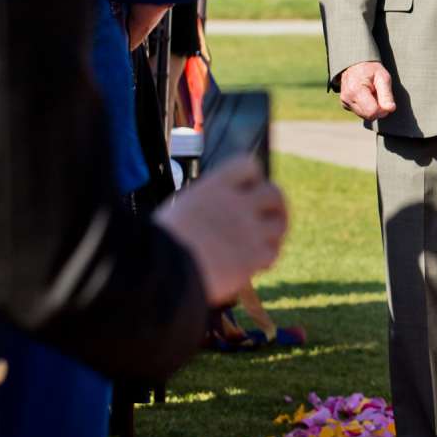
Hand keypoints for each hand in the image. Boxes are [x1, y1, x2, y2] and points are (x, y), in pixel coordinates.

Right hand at [157, 156, 288, 305]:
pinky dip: (264, 260)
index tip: (247, 191)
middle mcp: (237, 202)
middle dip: (275, 206)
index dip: (253, 179)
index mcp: (215, 185)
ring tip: (260, 245)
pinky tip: (252, 266)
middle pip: (274, 193)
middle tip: (269, 219)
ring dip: (273, 235)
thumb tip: (214, 216)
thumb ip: (206, 205)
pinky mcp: (253, 256)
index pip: (248, 166)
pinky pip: (271, 254)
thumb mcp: (180, 209)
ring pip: (279, 225)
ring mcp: (249, 228)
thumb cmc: (158, 242)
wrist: (161, 270)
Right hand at [338, 60, 395, 119]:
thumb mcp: (383, 77)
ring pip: (365, 116)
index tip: (386, 100)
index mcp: (356, 90)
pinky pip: (360, 113)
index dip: (383, 110)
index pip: (372, 112)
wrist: (355, 64)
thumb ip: (386, 94)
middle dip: (378, 110)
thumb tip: (390, 109)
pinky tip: (367, 96)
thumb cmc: (371, 69)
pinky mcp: (345, 105)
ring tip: (373, 93)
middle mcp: (347, 98)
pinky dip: (366, 107)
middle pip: (369, 116)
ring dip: (372, 108)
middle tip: (380, 95)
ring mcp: (345, 102)